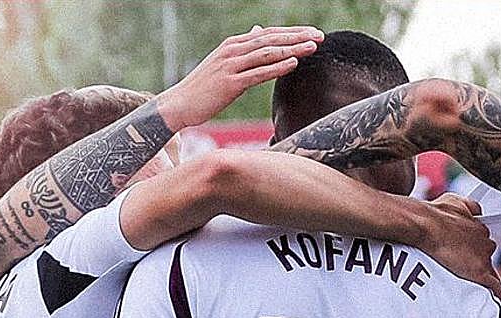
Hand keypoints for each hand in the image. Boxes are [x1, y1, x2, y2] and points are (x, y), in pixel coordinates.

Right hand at [162, 26, 323, 128]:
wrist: (180, 104)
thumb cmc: (204, 88)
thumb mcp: (224, 62)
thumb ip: (244, 48)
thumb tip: (258, 31)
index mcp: (233, 44)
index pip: (268, 33)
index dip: (291, 32)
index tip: (312, 33)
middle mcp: (233, 50)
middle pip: (271, 39)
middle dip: (297, 36)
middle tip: (320, 36)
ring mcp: (231, 66)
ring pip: (267, 53)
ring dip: (292, 48)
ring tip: (313, 47)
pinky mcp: (230, 83)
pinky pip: (258, 73)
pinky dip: (277, 67)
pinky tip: (293, 64)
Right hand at [416, 194, 500, 304]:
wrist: (427, 225)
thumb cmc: (436, 214)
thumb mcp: (455, 201)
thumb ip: (469, 206)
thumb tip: (477, 210)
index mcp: (479, 227)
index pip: (483, 241)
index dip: (475, 248)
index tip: (468, 253)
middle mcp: (485, 242)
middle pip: (487, 255)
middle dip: (477, 260)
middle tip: (463, 267)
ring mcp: (483, 258)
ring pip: (491, 270)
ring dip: (484, 275)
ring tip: (476, 285)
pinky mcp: (479, 273)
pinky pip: (496, 287)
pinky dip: (500, 294)